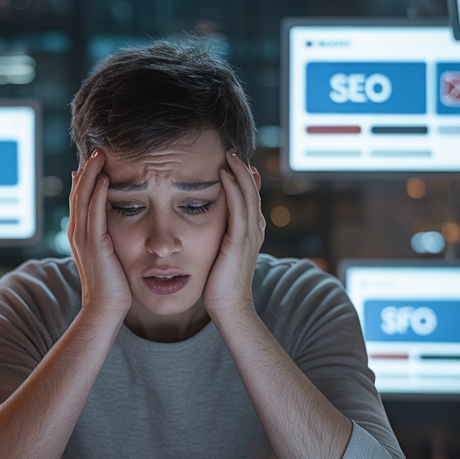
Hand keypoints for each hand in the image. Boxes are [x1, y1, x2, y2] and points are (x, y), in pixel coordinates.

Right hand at [68, 150, 131, 319]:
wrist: (105, 308)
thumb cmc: (113, 284)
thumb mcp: (110, 253)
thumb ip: (109, 237)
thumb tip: (119, 224)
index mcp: (81, 233)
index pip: (81, 197)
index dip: (86, 177)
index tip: (96, 159)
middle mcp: (78, 232)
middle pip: (78, 192)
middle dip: (86, 169)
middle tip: (97, 148)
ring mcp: (83, 237)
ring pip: (83, 198)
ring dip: (90, 174)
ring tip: (99, 154)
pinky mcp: (94, 244)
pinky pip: (94, 213)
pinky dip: (97, 194)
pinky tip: (104, 178)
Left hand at [202, 151, 264, 321]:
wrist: (229, 307)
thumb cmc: (219, 285)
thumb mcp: (219, 255)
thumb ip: (217, 238)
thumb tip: (205, 227)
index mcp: (250, 233)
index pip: (249, 199)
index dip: (243, 179)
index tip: (233, 162)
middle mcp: (254, 230)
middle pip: (252, 191)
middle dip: (243, 170)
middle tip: (232, 150)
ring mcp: (250, 235)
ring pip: (248, 195)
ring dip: (239, 172)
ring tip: (229, 154)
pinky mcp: (240, 241)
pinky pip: (238, 208)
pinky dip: (233, 188)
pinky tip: (224, 174)